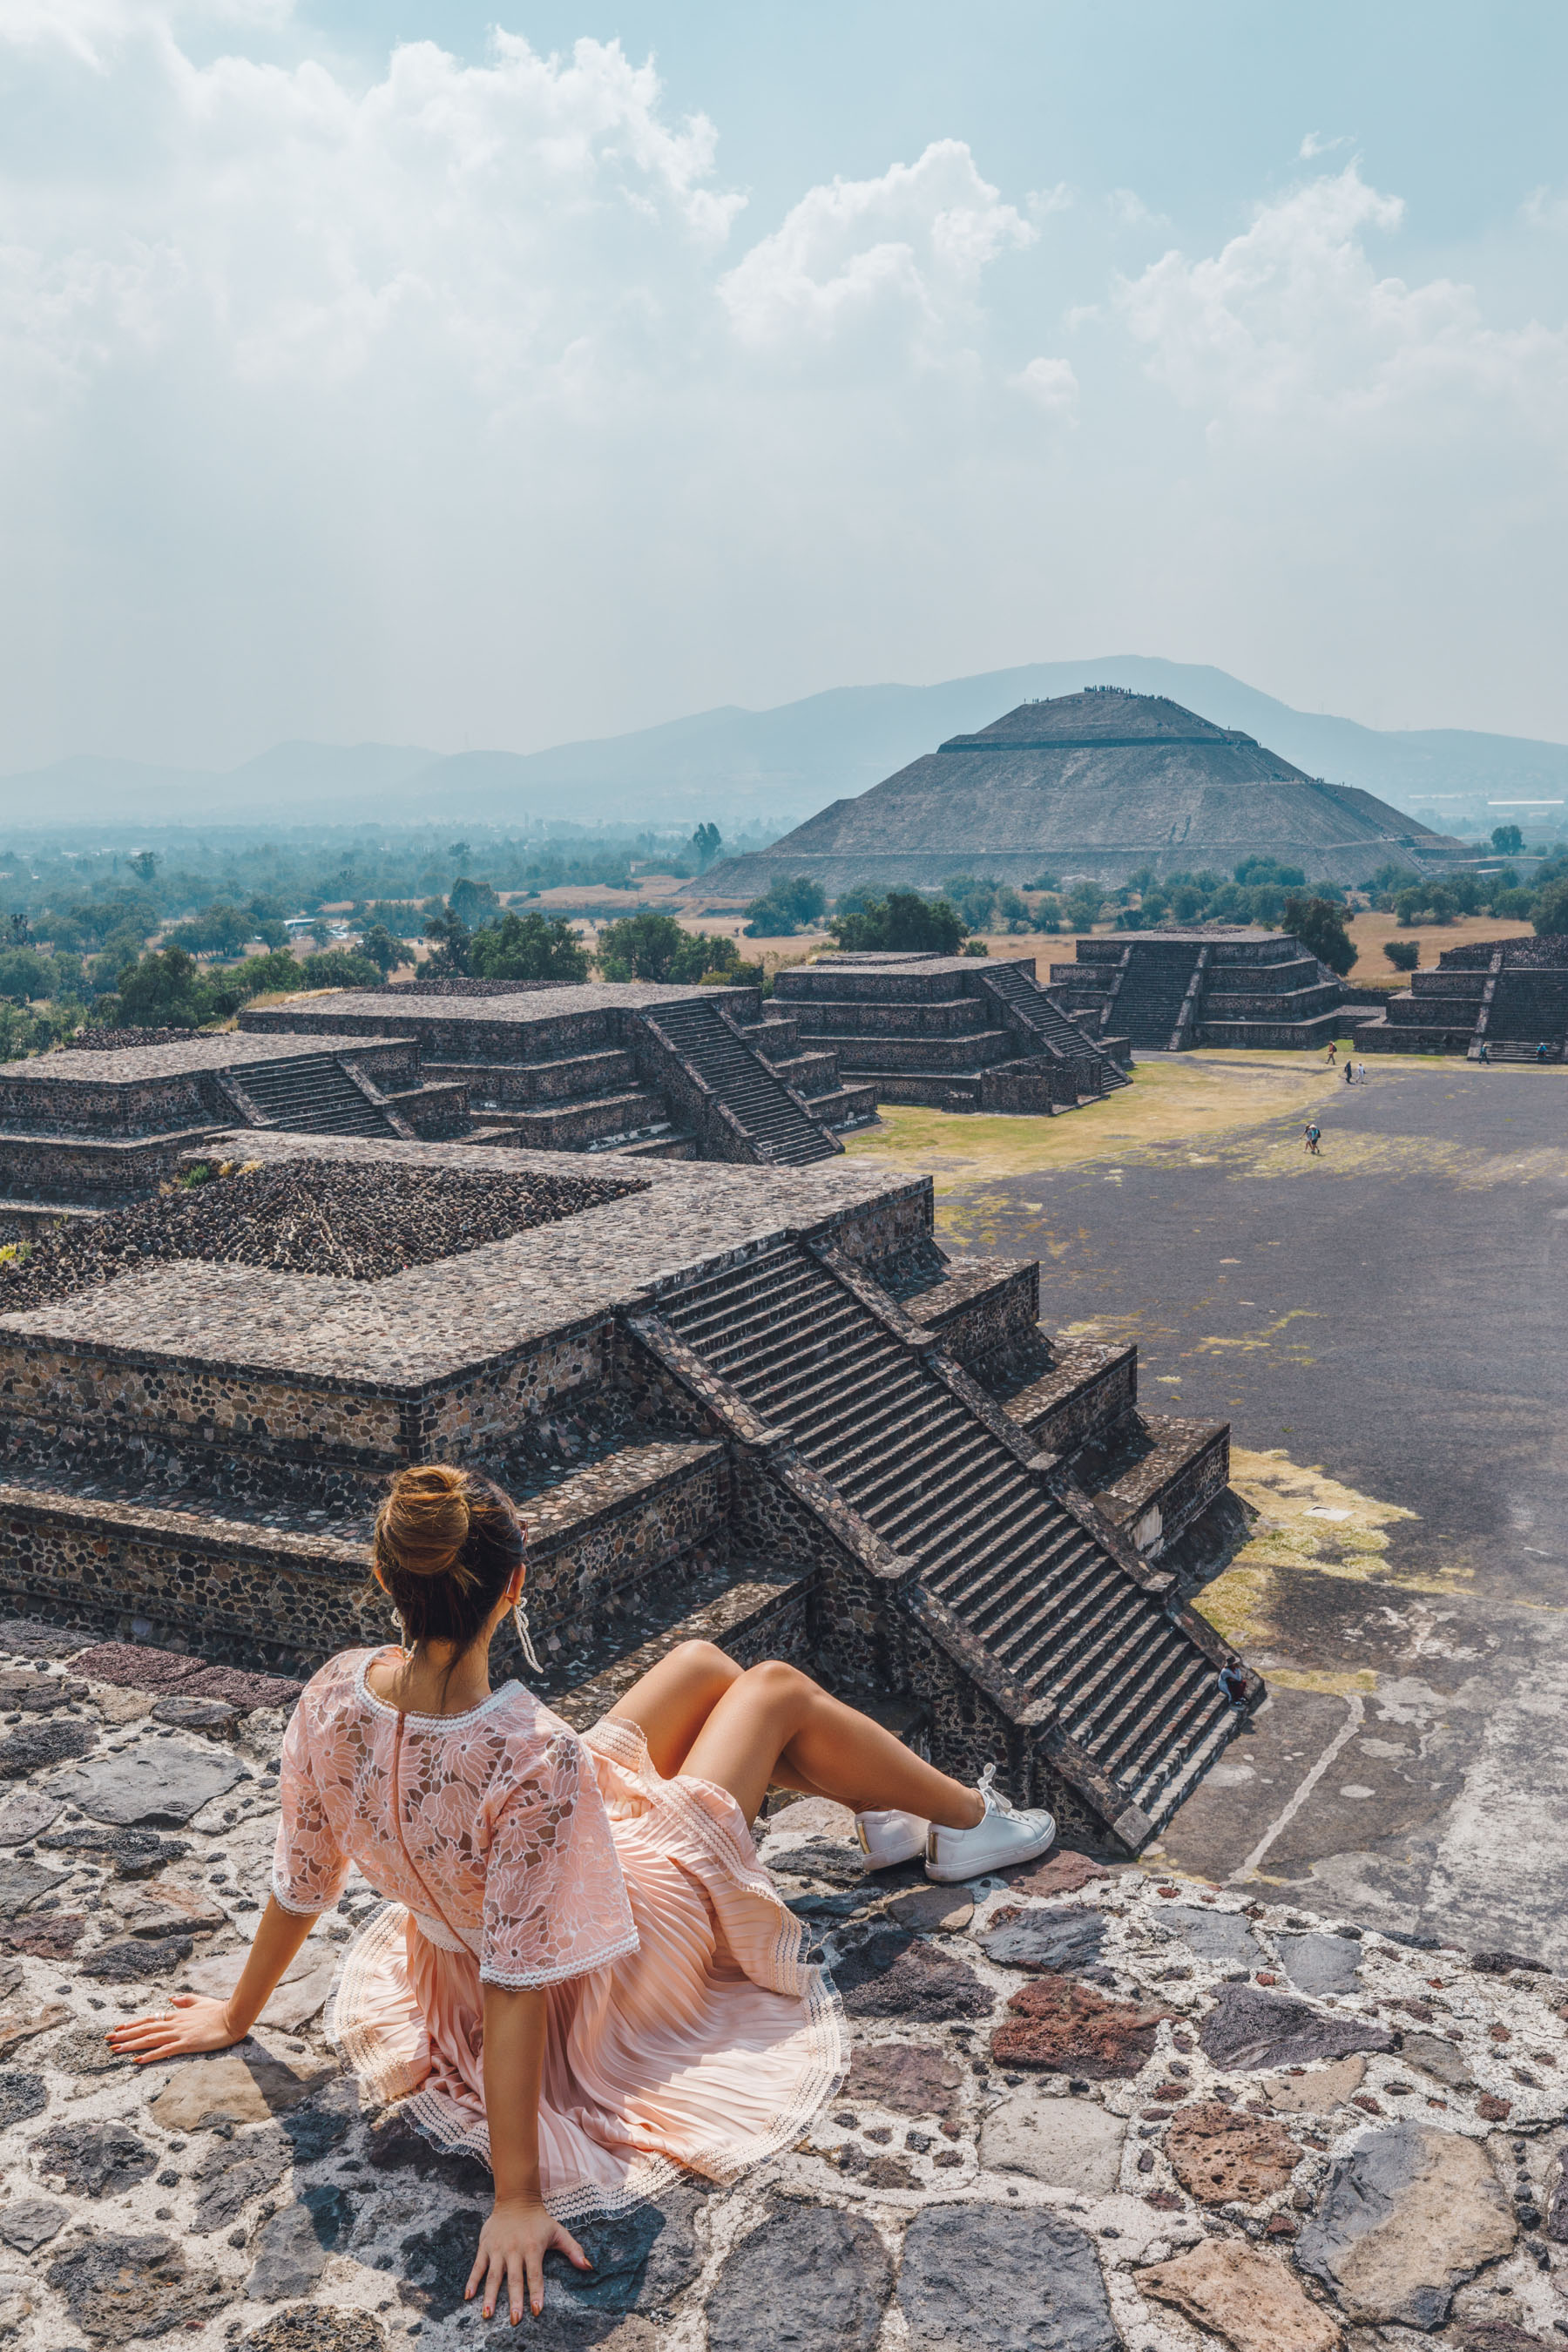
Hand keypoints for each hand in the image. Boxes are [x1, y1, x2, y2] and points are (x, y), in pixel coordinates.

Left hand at [106, 1993, 244, 2063]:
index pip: (150, 2019)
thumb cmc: (219, 2010)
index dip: (133, 2024)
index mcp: (177, 2015)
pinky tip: (138, 2060)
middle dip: (125, 2035)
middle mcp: (175, 2023)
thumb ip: (185, 2000)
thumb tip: (171, 1999)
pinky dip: (150, 2055)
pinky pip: (164, 2050)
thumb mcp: (201, 2002)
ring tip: (115, 2050)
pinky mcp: (186, 2043)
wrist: (234, 2016)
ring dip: (131, 2044)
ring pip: (150, 2039)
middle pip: (145, 2028)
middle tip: (107, 2040)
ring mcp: (179, 2033)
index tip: (117, 2028)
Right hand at [466, 2196, 589, 2323]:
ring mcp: (498, 2249)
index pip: (535, 2275)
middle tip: (514, 2320)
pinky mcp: (485, 2246)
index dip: (536, 2293)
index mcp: (533, 2248)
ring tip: (487, 2314)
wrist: (516, 2199)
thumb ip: (573, 2249)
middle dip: (514, 2300)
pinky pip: (477, 2266)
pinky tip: (468, 2296)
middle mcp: (514, 2249)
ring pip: (493, 2276)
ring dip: (489, 2296)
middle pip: (514, 2279)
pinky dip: (472, 2281)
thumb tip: (589, 2267)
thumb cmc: (539, 2220)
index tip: (537, 2310)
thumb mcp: (558, 2231)